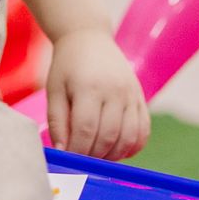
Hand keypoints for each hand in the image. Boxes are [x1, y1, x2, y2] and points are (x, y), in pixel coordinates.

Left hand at [46, 28, 149, 160]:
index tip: (69, 160)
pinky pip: (144, 130)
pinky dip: (133, 146)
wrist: (89, 39)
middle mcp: (115, 91)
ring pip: (129, 138)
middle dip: (94, 156)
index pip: (86, 130)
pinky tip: (118, 149)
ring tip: (98, 155)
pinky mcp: (141, 98)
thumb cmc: (67, 67)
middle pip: (108, 137)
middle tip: (82, 160)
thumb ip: (58, 123)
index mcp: (89, 87)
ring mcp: (132, 95)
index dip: (78, 151)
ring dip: (113, 155)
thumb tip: (63, 153)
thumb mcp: (54, 91)